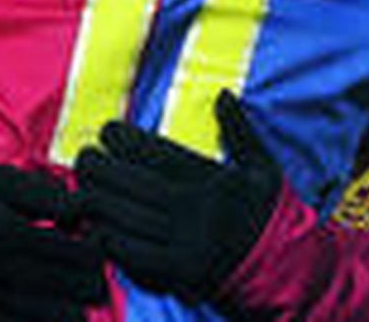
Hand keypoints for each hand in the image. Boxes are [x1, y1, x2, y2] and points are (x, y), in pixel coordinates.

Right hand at [0, 163, 103, 321]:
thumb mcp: (8, 179)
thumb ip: (50, 196)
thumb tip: (88, 214)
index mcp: (0, 230)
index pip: (66, 251)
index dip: (95, 254)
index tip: (107, 250)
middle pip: (56, 287)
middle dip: (87, 287)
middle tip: (105, 284)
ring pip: (35, 314)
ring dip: (68, 312)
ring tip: (87, 307)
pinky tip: (56, 317)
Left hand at [74, 91, 279, 298]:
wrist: (286, 268)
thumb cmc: (270, 213)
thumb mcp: (263, 167)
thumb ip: (241, 131)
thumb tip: (223, 95)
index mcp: (217, 180)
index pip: (160, 154)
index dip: (127, 141)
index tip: (107, 130)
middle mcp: (199, 210)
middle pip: (136, 184)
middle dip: (103, 168)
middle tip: (83, 156)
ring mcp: (187, 243)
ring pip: (129, 218)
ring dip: (98, 202)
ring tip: (81, 187)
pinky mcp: (179, 272)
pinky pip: (134, 254)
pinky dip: (110, 240)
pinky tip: (94, 227)